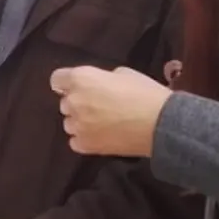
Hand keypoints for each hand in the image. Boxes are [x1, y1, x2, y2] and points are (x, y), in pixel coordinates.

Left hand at [50, 66, 171, 156]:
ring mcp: (77, 125)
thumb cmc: (145, 93)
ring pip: (69, 122)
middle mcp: (74, 101)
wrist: (160, 124)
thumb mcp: (123, 73)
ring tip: (102, 123)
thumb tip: (97, 86)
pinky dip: (85, 138)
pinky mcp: (85, 145)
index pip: (57, 79)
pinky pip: (75, 141)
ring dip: (81, 121)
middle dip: (78, 102)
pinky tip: (101, 136)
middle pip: (65, 102)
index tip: (79, 86)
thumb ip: (102, 78)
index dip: (67, 82)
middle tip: (99, 105)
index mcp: (81, 79)